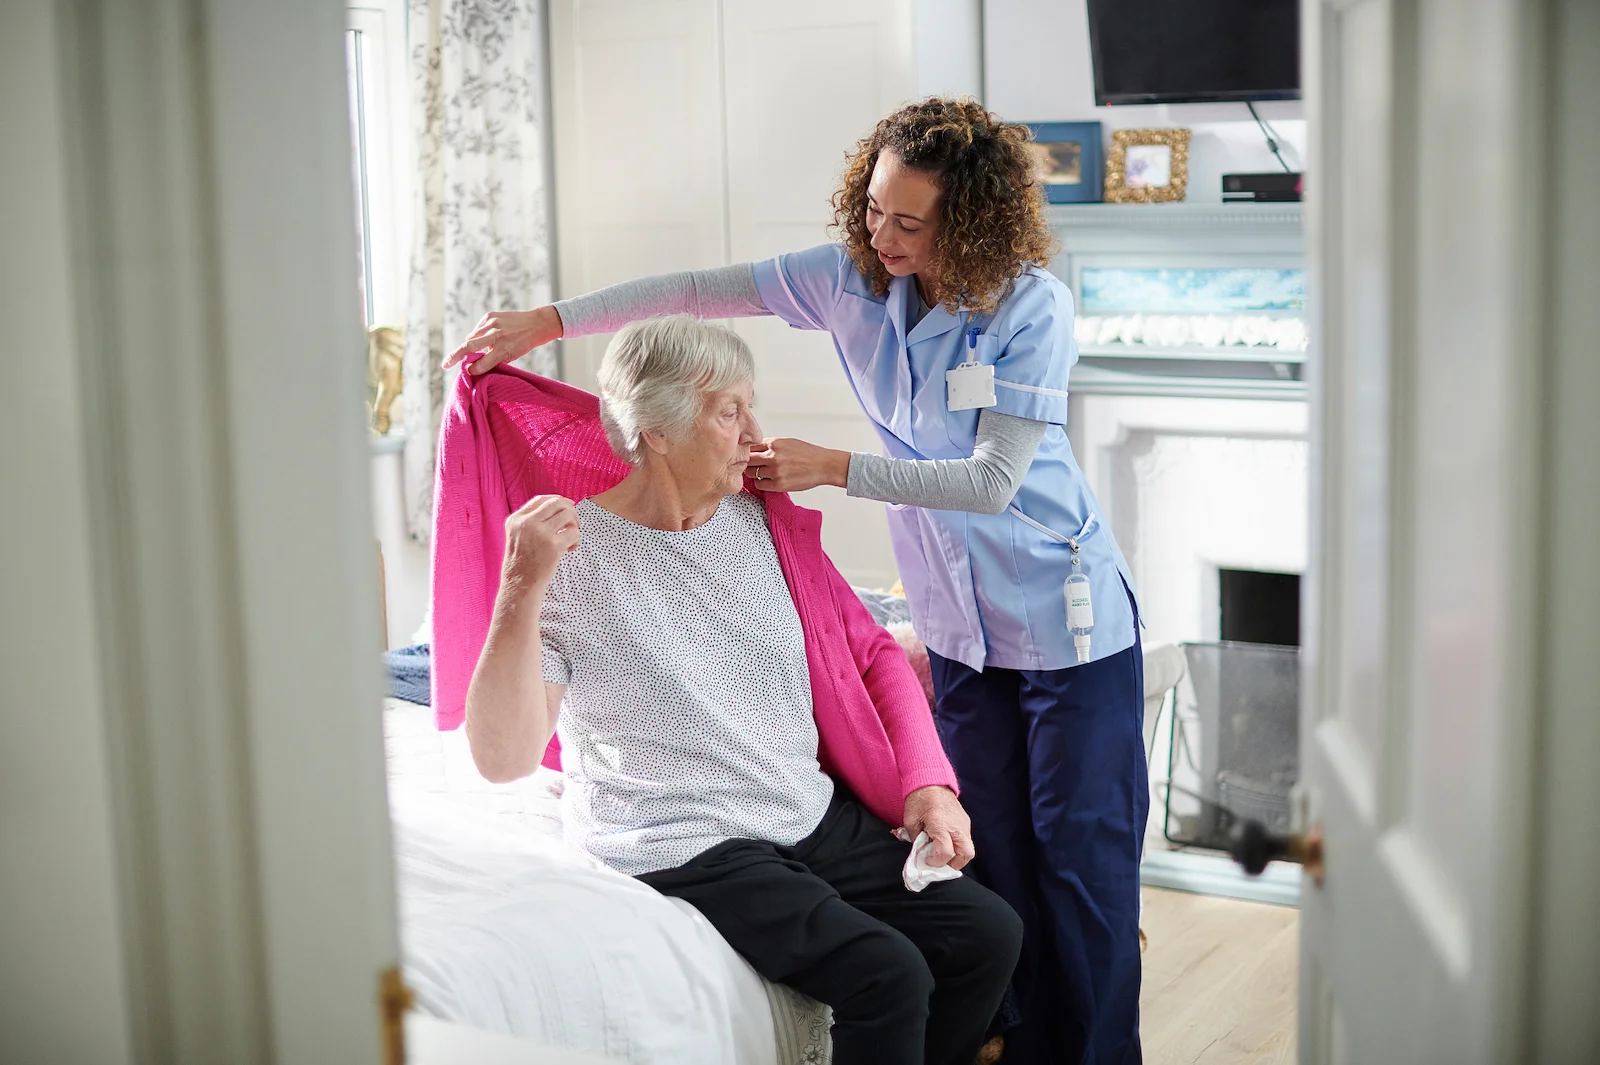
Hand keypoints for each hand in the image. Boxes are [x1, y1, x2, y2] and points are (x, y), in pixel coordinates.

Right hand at [444, 306, 563, 374]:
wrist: (536, 324)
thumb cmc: (523, 344)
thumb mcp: (512, 356)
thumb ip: (494, 361)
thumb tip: (473, 366)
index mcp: (504, 349)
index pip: (483, 363)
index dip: (473, 369)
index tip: (467, 373)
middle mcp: (497, 336)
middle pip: (469, 347)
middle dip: (455, 356)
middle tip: (445, 364)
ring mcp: (492, 324)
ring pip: (471, 337)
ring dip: (469, 345)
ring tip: (473, 350)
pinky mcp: (490, 316)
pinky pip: (476, 329)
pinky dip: (477, 335)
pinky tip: (484, 337)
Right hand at [503, 495, 580, 587]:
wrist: (519, 586)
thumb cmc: (521, 563)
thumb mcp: (517, 536)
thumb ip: (531, 521)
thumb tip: (561, 506)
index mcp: (516, 519)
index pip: (541, 499)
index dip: (558, 501)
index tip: (567, 507)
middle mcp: (527, 523)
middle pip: (557, 503)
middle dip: (570, 510)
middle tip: (574, 523)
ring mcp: (540, 533)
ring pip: (568, 515)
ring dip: (575, 525)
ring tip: (570, 538)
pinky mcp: (553, 546)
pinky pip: (575, 533)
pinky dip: (576, 540)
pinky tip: (569, 549)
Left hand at [746, 437, 850, 492]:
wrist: (823, 465)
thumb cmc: (808, 454)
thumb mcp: (788, 442)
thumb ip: (771, 446)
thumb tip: (755, 450)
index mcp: (774, 443)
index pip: (750, 446)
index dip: (747, 452)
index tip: (748, 456)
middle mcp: (773, 456)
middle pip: (747, 460)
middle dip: (748, 463)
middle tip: (752, 466)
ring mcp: (775, 470)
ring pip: (751, 473)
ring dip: (753, 474)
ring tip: (762, 473)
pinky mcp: (778, 484)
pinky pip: (759, 484)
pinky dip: (761, 483)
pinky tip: (768, 481)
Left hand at [902, 786, 974, 869]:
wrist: (931, 781)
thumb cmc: (918, 800)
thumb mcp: (910, 822)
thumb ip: (916, 840)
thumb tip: (921, 855)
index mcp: (941, 825)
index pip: (946, 852)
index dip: (937, 862)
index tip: (927, 860)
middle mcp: (956, 826)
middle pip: (966, 854)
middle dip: (954, 864)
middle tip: (941, 863)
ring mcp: (964, 824)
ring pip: (969, 848)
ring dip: (957, 856)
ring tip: (943, 854)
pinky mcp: (965, 822)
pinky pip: (966, 840)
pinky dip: (958, 847)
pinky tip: (946, 843)